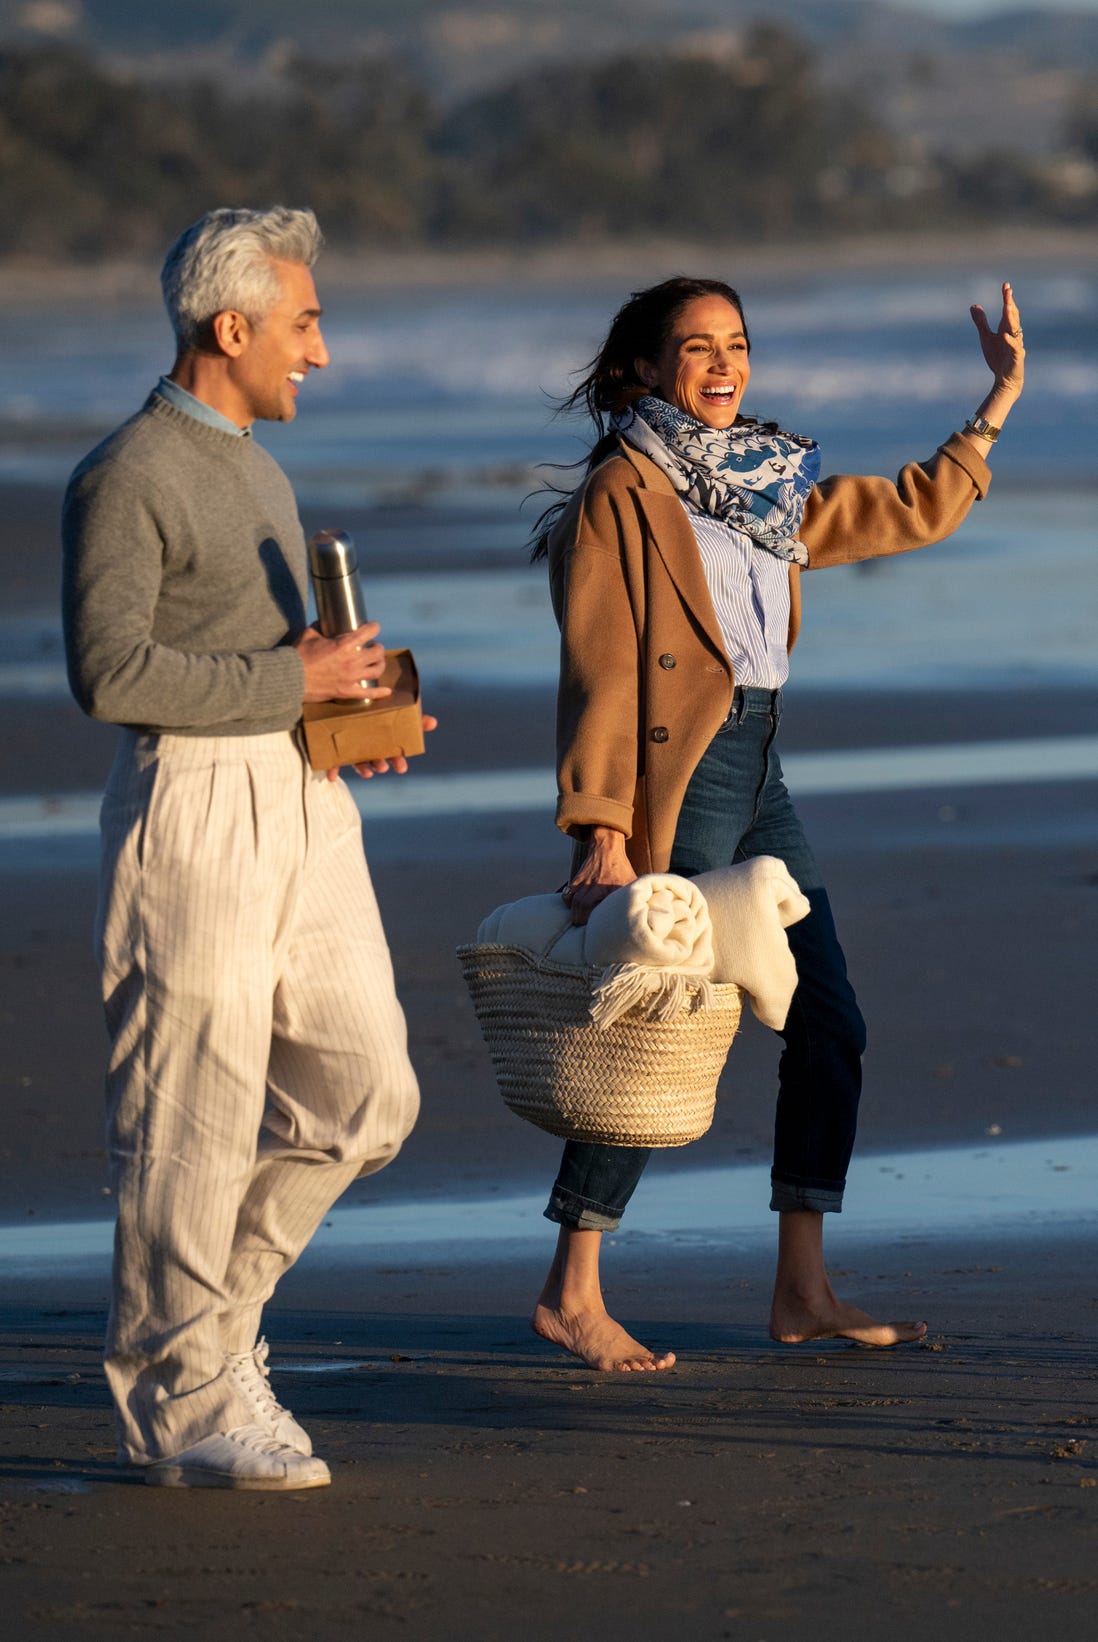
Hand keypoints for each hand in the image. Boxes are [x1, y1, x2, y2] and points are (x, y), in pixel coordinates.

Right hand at [294, 620, 392, 703]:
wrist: (290, 678)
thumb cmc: (298, 655)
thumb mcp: (309, 634)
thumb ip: (319, 627)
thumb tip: (323, 622)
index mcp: (343, 644)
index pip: (368, 632)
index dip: (374, 627)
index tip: (374, 627)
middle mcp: (351, 660)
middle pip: (377, 652)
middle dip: (378, 647)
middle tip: (374, 647)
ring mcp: (351, 677)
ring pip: (377, 670)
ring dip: (380, 664)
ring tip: (376, 662)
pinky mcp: (347, 691)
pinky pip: (368, 693)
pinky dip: (379, 692)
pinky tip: (387, 691)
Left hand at [326, 714, 437, 781]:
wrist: (346, 700)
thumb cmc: (374, 710)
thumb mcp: (395, 711)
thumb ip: (414, 718)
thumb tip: (434, 722)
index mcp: (383, 741)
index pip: (393, 753)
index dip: (397, 761)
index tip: (402, 768)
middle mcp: (368, 747)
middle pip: (375, 759)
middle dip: (380, 764)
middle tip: (384, 768)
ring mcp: (352, 749)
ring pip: (358, 762)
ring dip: (362, 769)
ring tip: (368, 772)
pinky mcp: (335, 748)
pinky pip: (333, 760)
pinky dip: (332, 768)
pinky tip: (332, 776)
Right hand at [562, 826, 635, 924]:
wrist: (607, 848)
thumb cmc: (621, 867)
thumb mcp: (632, 881)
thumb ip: (636, 896)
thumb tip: (643, 912)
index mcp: (612, 888)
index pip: (603, 910)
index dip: (598, 922)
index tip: (599, 930)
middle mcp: (597, 886)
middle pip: (583, 908)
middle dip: (582, 921)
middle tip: (585, 929)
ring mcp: (585, 883)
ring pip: (575, 902)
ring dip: (575, 914)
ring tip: (579, 922)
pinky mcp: (577, 879)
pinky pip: (568, 895)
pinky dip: (569, 903)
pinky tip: (574, 908)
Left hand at [970, 281, 1024, 400]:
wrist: (1005, 380)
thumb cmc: (997, 358)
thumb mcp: (986, 337)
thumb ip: (981, 322)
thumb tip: (974, 305)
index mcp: (1006, 328)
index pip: (1007, 310)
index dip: (1007, 297)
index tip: (1006, 285)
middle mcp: (1013, 333)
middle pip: (1012, 316)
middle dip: (1010, 303)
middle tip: (1008, 291)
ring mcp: (1016, 344)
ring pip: (1015, 329)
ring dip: (1011, 318)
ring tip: (1007, 306)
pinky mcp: (1016, 356)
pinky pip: (1014, 347)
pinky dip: (1010, 341)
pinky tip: (1004, 335)